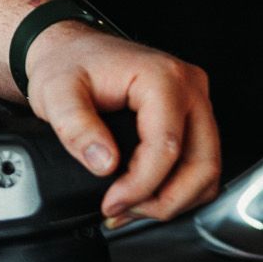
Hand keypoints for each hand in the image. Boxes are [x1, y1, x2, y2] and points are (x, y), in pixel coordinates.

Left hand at [25, 23, 220, 220]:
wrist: (72, 50)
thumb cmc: (68, 64)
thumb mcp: (56, 92)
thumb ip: (76, 127)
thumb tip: (105, 164)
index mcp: (162, 78)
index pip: (167, 147)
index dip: (141, 185)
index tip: (112, 203)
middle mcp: (189, 88)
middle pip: (202, 164)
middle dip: (165, 200)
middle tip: (124, 211)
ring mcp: (195, 102)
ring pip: (207, 169)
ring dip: (174, 199)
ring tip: (132, 207)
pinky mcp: (191, 116)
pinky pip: (198, 163)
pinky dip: (178, 188)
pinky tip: (145, 196)